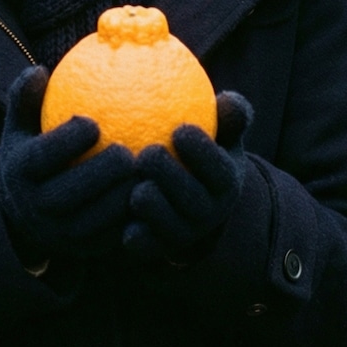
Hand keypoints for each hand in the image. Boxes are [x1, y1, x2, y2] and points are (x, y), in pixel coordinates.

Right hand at [0, 66, 135, 264]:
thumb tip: (40, 69)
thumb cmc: (30, 154)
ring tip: (149, 168)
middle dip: (102, 173)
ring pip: (98, 219)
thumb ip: (25, 98)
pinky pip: (116, 233)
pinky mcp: (87, 249)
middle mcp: (36, 208)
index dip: (67, 141)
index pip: (42, 157)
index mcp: (19, 173)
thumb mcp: (20, 127)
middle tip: (128, 150)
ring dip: (125, 194)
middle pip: (71, 192)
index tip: (92, 122)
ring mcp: (62, 234)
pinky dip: (137, 213)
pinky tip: (158, 187)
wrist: (23, 213)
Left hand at [123, 92, 253, 266]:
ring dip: (153, 209)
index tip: (180, 130)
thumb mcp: (221, 131)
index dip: (202, 154)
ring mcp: (184, 233)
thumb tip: (227, 99)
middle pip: (194, 201)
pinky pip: (146, 246)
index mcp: (226, 183)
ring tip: (135, 187)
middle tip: (148, 153)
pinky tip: (117, 218)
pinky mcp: (158, 247)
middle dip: (173, 179)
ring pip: (170, 227)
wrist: (189, 197)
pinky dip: (135, 236)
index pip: (219, 170)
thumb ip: (229, 115)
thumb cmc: (201, 150)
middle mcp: (209, 213)